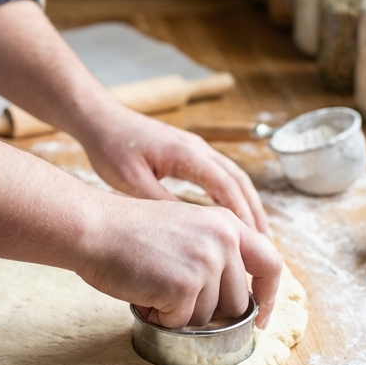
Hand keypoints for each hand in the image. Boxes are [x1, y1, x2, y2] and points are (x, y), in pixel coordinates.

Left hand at [79, 104, 269, 234]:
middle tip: (265, 244)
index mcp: (186, 153)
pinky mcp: (189, 151)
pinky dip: (232, 195)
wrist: (99, 119)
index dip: (242, 215)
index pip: (226, 186)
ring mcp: (196, 147)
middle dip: (254, 212)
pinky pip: (220, 174)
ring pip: (233, 176)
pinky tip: (231, 215)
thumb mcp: (132, 181)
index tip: (254, 242)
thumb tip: (190, 229)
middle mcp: (198, 147)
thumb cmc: (111, 148)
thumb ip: (162, 202)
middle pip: (239, 181)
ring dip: (247, 204)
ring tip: (257, 234)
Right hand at [81, 190, 282, 329]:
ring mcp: (206, 262)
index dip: (269, 297)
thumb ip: (216, 251)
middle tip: (172, 294)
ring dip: (180, 314)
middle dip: (206, 310)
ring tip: (153, 286)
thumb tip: (237, 299)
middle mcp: (224, 240)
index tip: (260, 318)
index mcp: (227, 223)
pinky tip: (144, 294)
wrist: (93, 229)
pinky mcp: (185, 286)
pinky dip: (160, 318)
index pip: (271, 264)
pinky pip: (181, 324)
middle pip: (237, 303)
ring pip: (209, 318)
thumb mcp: (187, 227)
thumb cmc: (130, 233)